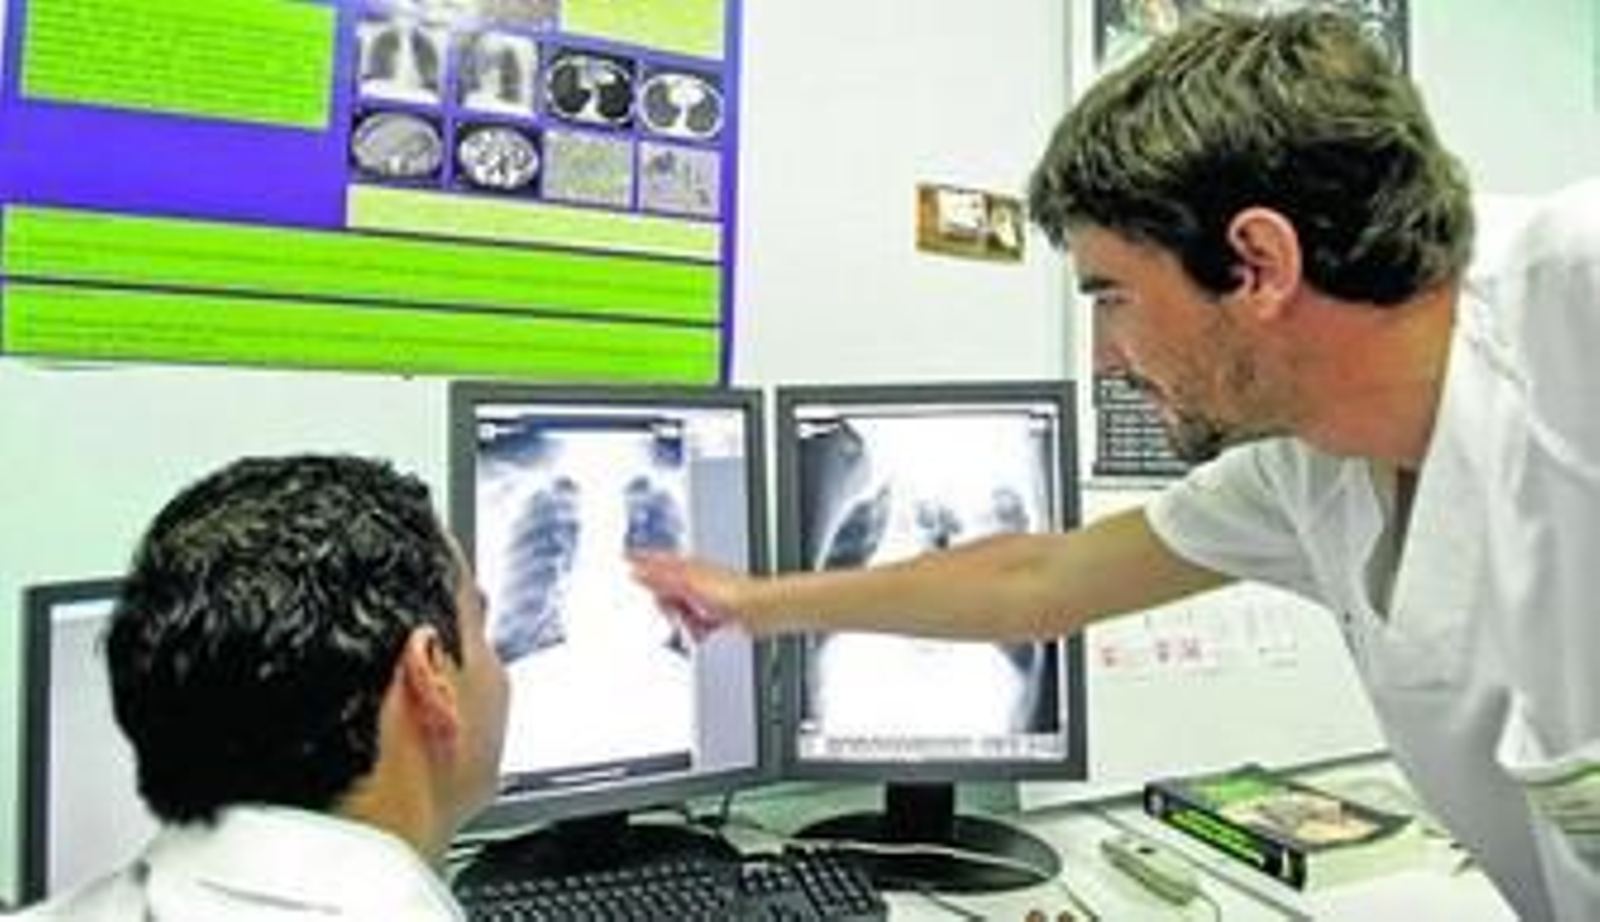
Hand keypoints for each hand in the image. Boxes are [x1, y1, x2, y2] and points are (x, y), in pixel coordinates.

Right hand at [628, 550, 750, 640]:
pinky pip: (695, 625)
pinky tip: (707, 630)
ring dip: (686, 621)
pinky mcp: (715, 614)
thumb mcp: (687, 585)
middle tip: (678, 614)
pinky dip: (697, 629)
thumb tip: (637, 571)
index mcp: (688, 567)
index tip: (625, 560)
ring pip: (681, 612)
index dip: (642, 562)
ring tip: (699, 625)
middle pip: (667, 593)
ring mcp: (705, 597)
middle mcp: (696, 579)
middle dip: (669, 607)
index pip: (658, 562)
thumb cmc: (730, 592)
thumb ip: (660, 579)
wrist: (759, 609)